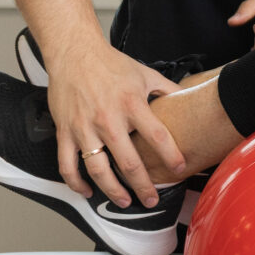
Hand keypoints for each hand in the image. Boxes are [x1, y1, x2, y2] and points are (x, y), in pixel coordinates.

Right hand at [47, 40, 185, 207]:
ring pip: (98, 169)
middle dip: (143, 185)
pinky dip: (76, 182)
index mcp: (131, 104)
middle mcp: (108, 119)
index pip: (157, 135)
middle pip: (128, 161)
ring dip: (112, 190)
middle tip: (152, 199)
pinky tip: (88, 191)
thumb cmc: (111, 64)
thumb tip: (189, 99)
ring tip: (125, 202)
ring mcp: (84, 128)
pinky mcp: (65, 131)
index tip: (180, 169)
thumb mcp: (145, 74)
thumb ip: (167, 90)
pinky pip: (67, 164)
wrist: (74, 53)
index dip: (170, 155)